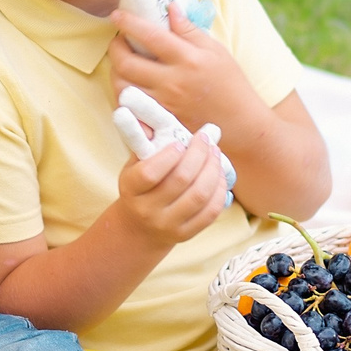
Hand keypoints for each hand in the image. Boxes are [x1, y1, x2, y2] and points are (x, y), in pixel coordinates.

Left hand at [109, 3, 255, 133]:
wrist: (240, 124)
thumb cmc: (230, 84)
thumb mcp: (215, 51)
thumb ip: (189, 30)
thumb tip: (170, 7)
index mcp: (187, 59)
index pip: (149, 35)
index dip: (128, 22)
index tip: (117, 15)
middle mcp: (172, 82)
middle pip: (126, 64)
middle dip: (115, 48)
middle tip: (118, 41)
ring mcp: (164, 104)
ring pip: (122, 88)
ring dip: (116, 72)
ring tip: (122, 63)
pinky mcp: (160, 121)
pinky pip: (130, 108)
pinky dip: (123, 94)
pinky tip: (129, 84)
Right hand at [115, 136, 231, 247]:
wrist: (139, 228)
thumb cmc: (140, 187)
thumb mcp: (133, 166)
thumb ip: (144, 144)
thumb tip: (153, 116)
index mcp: (131, 189)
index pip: (150, 173)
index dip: (169, 155)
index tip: (180, 142)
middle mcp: (147, 210)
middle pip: (181, 179)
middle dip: (198, 153)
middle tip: (205, 138)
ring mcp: (167, 225)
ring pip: (199, 195)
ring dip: (213, 169)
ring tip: (214, 152)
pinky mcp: (186, 234)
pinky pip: (211, 211)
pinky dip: (220, 189)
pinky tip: (219, 175)